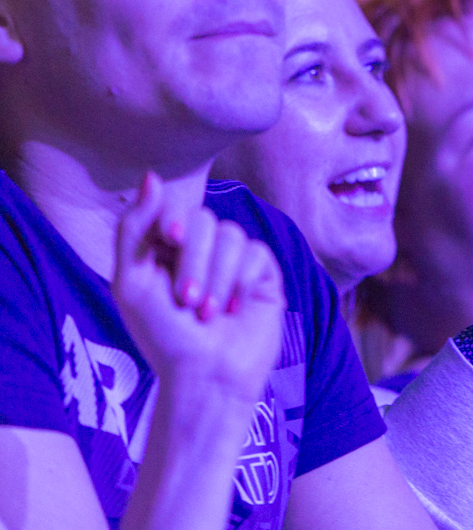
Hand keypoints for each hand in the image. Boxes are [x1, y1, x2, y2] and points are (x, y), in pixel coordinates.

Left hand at [112, 174, 284, 400]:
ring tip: (209, 312)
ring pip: (233, 236)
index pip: (173, 211)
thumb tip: (153, 176)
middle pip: (204, 221)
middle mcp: (201, 249)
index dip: (173, 219)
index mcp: (165, 249)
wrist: (205, 375)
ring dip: (218, 278)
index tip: (168, 239)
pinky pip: (257, 254)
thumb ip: (134, 228)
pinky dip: (242, 283)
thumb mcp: (131, 283)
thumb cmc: (162, 336)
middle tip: (186, 300)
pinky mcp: (263, 273)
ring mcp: (234, 260)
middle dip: (194, 261)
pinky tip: (236, 309)